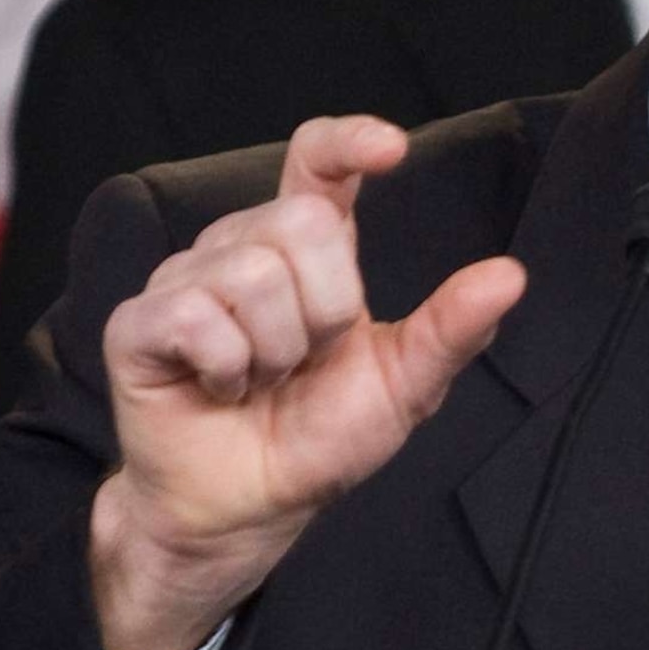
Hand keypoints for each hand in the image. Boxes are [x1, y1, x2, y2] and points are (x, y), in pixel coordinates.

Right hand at [89, 116, 524, 649]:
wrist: (254, 507)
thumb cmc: (318, 439)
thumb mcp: (404, 386)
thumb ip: (451, 329)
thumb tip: (510, 276)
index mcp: (307, 252)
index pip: (316, 163)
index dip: (346, 142)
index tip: (391, 149)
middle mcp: (242, 248)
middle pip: (300, 221)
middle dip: (327, 308)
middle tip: (307, 361)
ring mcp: (185, 280)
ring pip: (252, 274)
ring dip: (276, 351)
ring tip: (263, 382)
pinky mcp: (138, 323)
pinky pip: (195, 317)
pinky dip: (227, 368)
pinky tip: (221, 388)